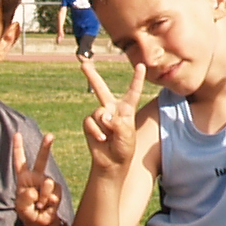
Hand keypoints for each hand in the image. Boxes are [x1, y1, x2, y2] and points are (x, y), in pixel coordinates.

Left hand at [12, 129, 65, 225]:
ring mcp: (48, 184)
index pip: (20, 162)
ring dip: (43, 197)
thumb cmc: (30, 218)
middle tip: (50, 135)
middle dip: (45, 147)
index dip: (18, 148)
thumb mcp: (21, 209)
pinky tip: (47, 207)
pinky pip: (55, 192)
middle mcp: (36, 179)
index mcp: (23, 181)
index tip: (16, 134)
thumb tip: (38, 187)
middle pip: (41, 161)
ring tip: (40, 206)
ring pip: (47, 183)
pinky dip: (50, 200)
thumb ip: (25, 198)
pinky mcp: (57, 191)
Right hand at [79, 57, 148, 179]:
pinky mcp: (89, 124)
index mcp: (127, 109)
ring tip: (108, 137)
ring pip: (98, 112)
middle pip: (100, 89)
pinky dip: (95, 131)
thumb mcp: (127, 135)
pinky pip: (89, 121)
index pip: (133, 91)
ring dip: (103, 126)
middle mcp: (112, 109)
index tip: (142, 65)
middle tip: (83, 63)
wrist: (111, 163)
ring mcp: (99, 116)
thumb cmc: (124, 148)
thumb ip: (117, 123)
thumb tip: (103, 116)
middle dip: (92, 76)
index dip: (137, 79)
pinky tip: (101, 139)